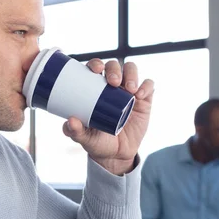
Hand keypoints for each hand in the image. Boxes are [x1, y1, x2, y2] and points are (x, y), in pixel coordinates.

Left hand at [62, 59, 154, 174]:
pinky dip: (146, 86)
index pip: (95, 68)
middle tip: (113, 82)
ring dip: (131, 74)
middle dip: (114, 69)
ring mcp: (128, 91)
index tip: (96, 70)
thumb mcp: (84, 138)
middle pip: (114, 65)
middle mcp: (112, 86)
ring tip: (129, 90)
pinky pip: (148, 85)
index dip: (96, 63)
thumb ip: (75, 131)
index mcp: (94, 88)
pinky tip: (140, 95)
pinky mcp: (144, 100)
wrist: (116, 155)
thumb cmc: (97, 141)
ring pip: (131, 70)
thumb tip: (70, 121)